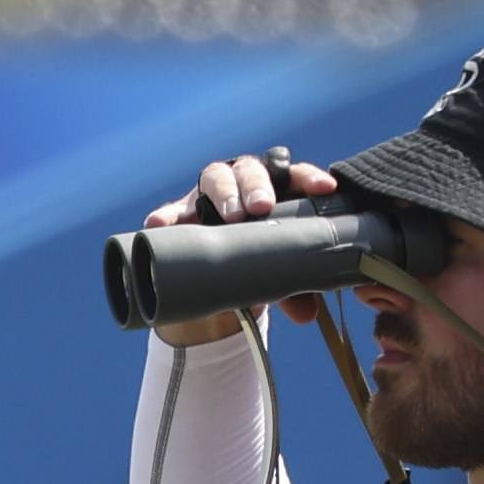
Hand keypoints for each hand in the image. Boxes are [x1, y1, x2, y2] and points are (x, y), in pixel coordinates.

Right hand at [141, 146, 336, 347]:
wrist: (218, 270)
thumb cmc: (258, 258)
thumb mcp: (277, 270)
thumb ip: (294, 288)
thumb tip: (306, 313)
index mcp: (276, 188)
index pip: (294, 175)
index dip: (308, 179)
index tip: (324, 189)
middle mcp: (242, 182)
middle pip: (251, 170)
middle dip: (257, 187)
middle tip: (262, 208)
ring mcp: (209, 194)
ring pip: (215, 177)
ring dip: (224, 193)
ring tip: (228, 216)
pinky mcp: (180, 214)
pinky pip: (170, 212)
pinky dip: (166, 216)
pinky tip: (159, 224)